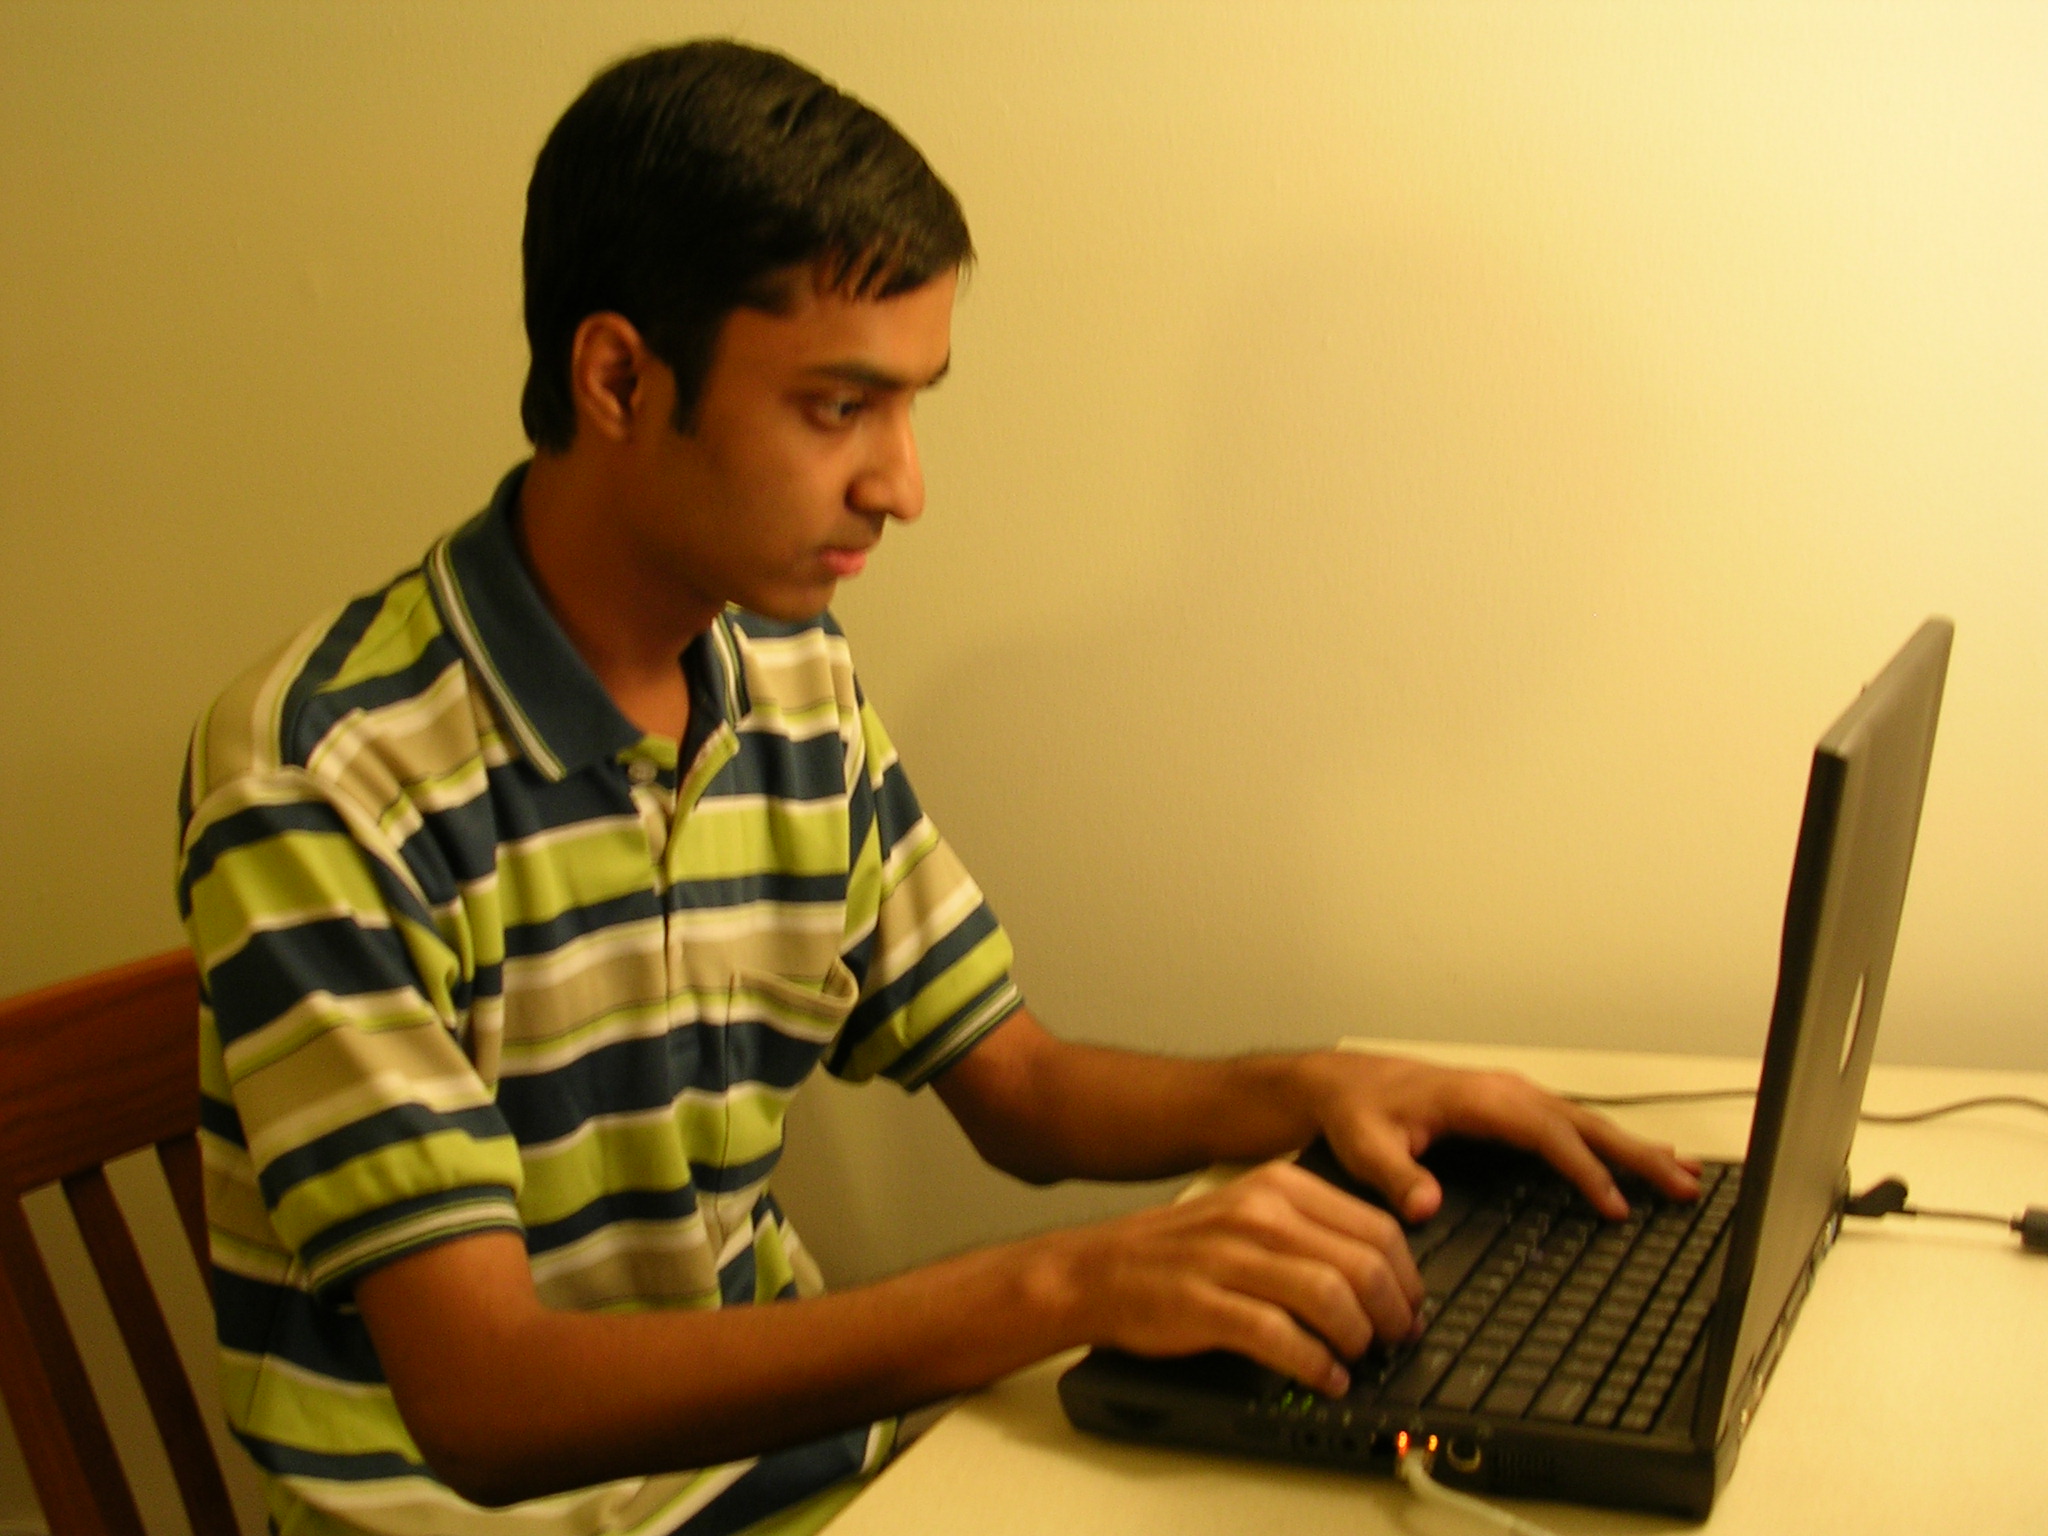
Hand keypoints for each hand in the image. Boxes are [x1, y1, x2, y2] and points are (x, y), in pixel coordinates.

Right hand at [1043, 1160, 1425, 1395]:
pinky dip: (1315, 1365)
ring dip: (1358, 1340)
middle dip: (1393, 1312)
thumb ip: (1309, 1230)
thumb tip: (1382, 1272)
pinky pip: (1281, 1338)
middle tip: (1395, 1339)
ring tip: (1357, 1359)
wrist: (1097, 1269)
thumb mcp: (1248, 1213)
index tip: (1412, 1306)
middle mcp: (1258, 1214)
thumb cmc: (1178, 1250)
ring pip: (1330, 1297)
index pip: (1376, 1226)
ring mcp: (1230, 1258)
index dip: (1407, 1276)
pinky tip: (1325, 1379)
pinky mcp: (1205, 1304)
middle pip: (1362, 1263)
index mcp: (1278, 1186)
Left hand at [1297, 1052, 1702, 1221]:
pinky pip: (1574, 1125)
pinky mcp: (1514, 1109)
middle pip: (1585, 1123)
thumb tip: (1426, 1204)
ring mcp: (1513, 1098)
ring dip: (1636, 1148)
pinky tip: (1640, 1159)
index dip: (1584, 1169)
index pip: (1546, 1134)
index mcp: (1479, 1100)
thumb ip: (1394, 1176)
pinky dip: (1613, 1142)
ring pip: (1588, 1122)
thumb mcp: (1365, 1146)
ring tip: (1685, 1175)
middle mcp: (1505, 1093)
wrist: (1345, 1086)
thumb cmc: (1357, 1112)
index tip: (1615, 1205)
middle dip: (1637, 1155)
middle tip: (1684, 1188)